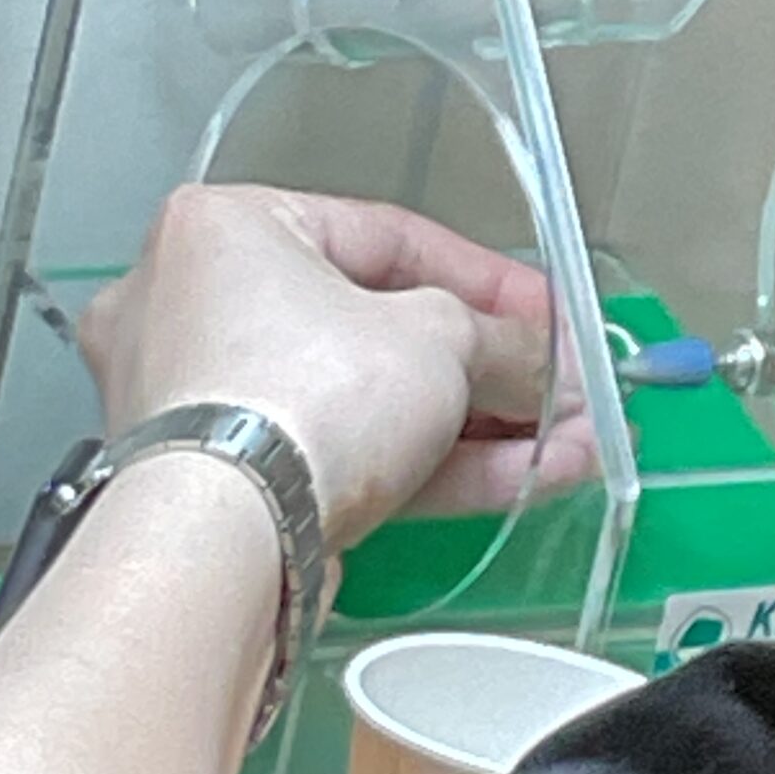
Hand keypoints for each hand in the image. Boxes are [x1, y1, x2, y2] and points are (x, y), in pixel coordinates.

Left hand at [79, 185, 590, 548]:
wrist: (227, 542)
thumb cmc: (302, 398)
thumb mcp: (440, 337)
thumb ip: (503, 339)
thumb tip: (545, 359)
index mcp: (230, 231)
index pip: (388, 239)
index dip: (489, 280)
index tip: (551, 315)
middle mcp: (203, 311)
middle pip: (384, 331)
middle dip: (493, 369)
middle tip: (565, 387)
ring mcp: (216, 407)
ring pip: (374, 405)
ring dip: (483, 427)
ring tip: (571, 444)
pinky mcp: (237, 486)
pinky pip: (350, 459)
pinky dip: (437, 468)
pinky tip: (528, 478)